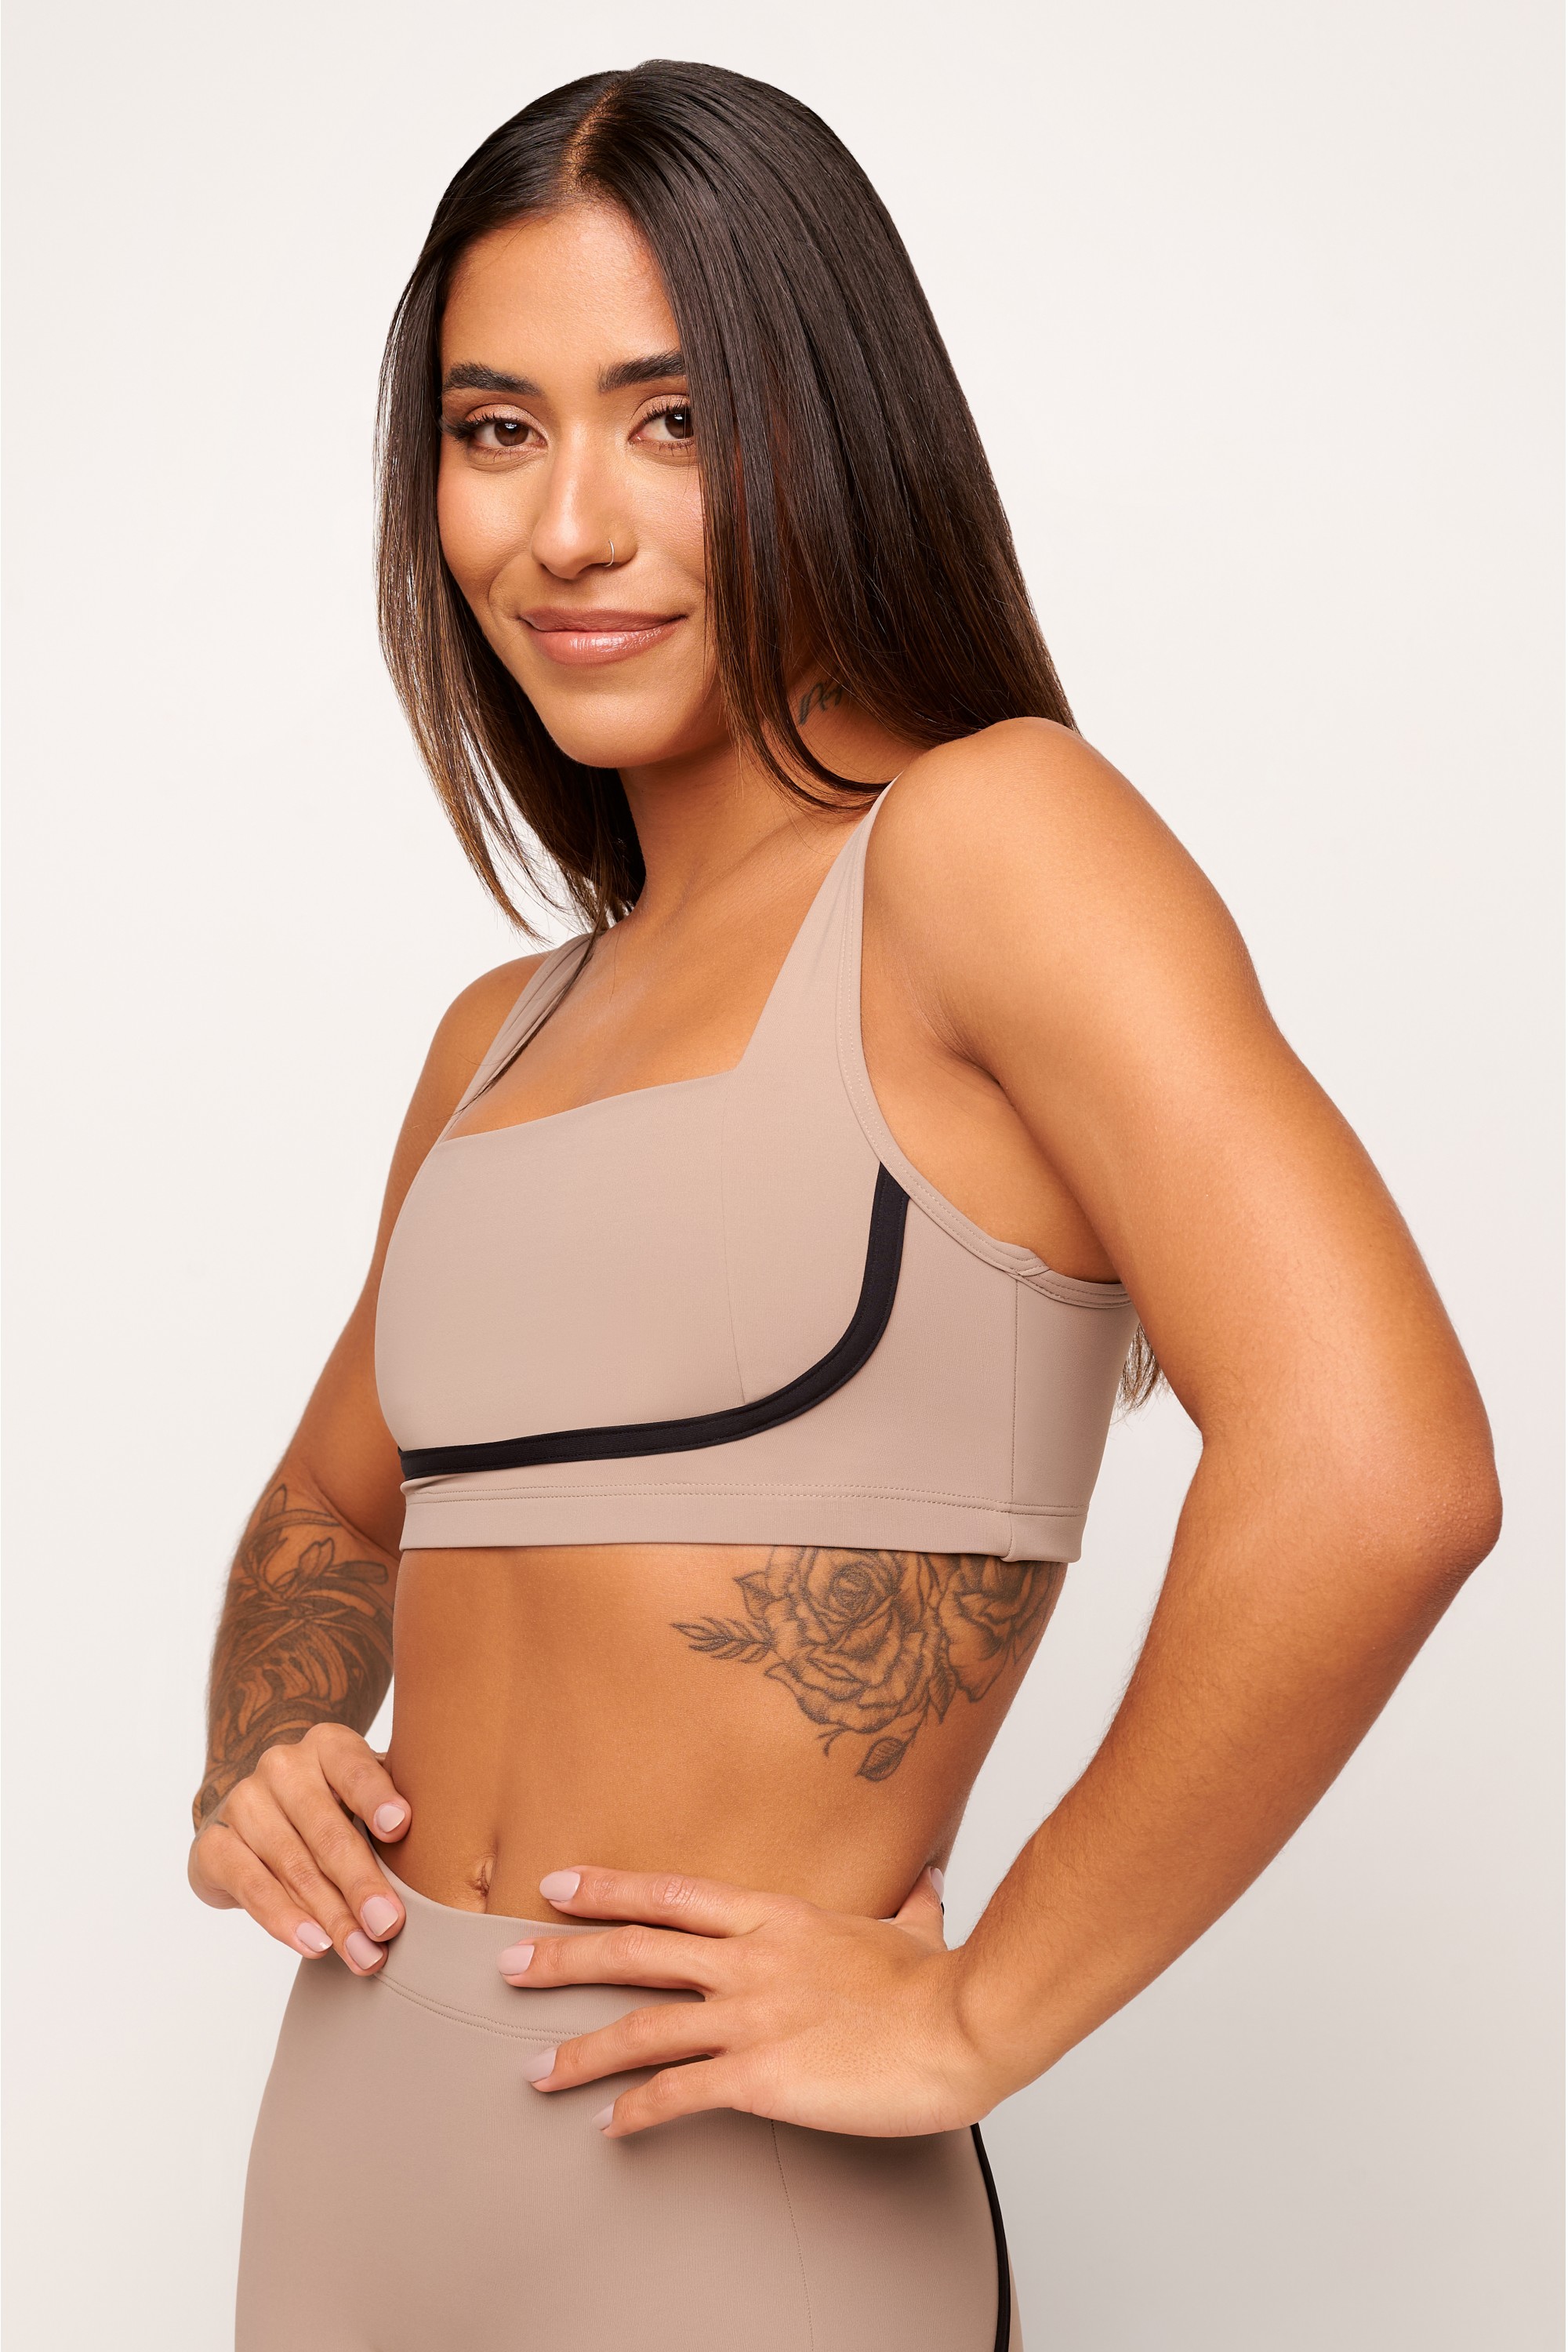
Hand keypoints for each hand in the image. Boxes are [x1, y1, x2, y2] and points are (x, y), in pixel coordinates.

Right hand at [188, 1724, 411, 1975]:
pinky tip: (313, 1943)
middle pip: (326, 1829)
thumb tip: (441, 1859)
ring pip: (292, 1865)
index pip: (353, 1767)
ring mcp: (243, 1803)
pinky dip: (283, 1919)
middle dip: (361, 1883)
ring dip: (330, 1916)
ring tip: (361, 1951)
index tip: (399, 1827)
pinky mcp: (214, 1844)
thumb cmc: (331, 1809)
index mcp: (328, 1746)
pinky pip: (251, 1886)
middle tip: (389, 1925)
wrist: (254, 1812)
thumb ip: (394, 1816)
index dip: (376, 1796)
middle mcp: (282, 1767)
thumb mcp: (363, 1799)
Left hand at [497, 1865, 1010, 2138]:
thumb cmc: (939, 1983)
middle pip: (634, 1951)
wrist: (961, 2023)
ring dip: (580, 2051)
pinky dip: (635, 2111)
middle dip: (563, 1958)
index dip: (608, 1890)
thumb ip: (908, 1904)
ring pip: (639, 2027)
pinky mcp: (759, 2076)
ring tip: (534, 2071)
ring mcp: (749, 2016)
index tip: (558, 1886)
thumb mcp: (914, 1928)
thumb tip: (925, 1881)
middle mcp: (749, 1959)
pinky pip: (678, 2094)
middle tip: (508, 1964)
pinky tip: (608, 2126)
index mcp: (777, 1918)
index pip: (671, 1895)